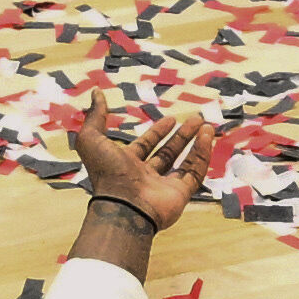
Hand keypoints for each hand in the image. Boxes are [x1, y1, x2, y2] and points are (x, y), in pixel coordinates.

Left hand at [68, 107, 209, 234]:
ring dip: (195, 144)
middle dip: (181, 136)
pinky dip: (202, 155)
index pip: (145, 146)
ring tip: (206, 126)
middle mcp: (146, 176)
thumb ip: (95, 116)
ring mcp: (164, 187)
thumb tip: (96, 92)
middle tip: (195, 120)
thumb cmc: (107, 173)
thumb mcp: (92, 138)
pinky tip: (207, 137)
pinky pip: (194, 173)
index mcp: (126, 164)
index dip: (157, 132)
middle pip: (168, 153)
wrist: (123, 206)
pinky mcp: (180, 194)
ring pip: (184, 163)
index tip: (171, 119)